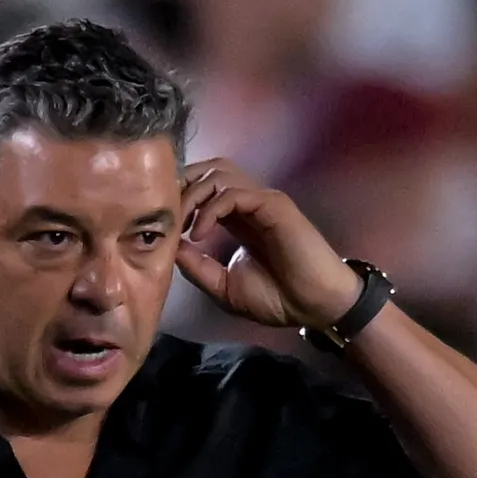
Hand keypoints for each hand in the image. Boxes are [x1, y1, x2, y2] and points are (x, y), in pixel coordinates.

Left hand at [176, 159, 364, 332]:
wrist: (314, 306)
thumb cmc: (278, 298)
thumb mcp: (223, 287)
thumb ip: (197, 267)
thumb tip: (170, 247)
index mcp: (238, 218)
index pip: (202, 188)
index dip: (179, 198)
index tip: (162, 224)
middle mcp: (249, 203)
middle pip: (207, 170)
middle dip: (181, 187)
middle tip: (167, 217)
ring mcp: (262, 201)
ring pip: (218, 173)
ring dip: (192, 194)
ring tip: (182, 225)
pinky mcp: (274, 205)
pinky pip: (234, 193)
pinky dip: (211, 209)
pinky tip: (199, 234)